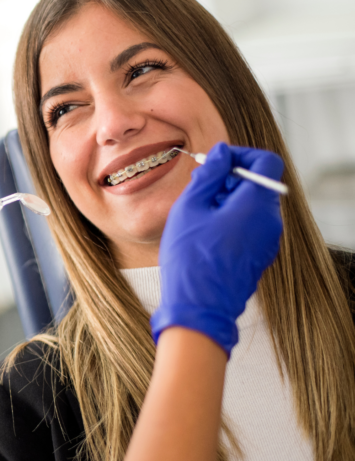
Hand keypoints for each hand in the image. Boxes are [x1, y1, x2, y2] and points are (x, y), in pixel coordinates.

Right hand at [150, 143, 283, 354]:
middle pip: (258, 184)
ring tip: (197, 216)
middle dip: (229, 180)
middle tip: (198, 190)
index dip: (241, 155)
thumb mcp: (190, 208)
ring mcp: (268, 241)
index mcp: (257, 205)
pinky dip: (231, 220)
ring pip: (253, 206)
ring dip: (228, 201)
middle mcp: (271, 221)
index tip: (215, 162)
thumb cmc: (191, 258)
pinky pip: (251, 226)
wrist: (199, 308)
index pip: (266, 162)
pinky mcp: (260, 255)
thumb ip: (208, 175)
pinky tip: (205, 234)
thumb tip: (221, 153)